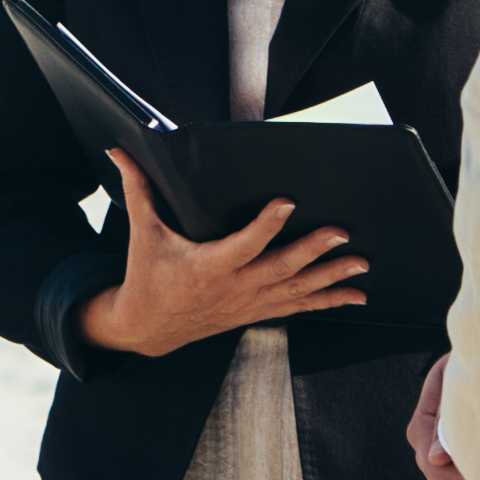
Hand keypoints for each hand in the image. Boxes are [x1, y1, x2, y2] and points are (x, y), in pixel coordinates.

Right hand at [73, 149, 366, 356]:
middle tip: (342, 234)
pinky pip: (297, 307)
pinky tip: (353, 295)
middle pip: (280, 269)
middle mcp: (233, 287)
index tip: (287, 203)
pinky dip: (327, 300)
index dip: (265, 225)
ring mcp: (248, 303)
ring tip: (360, 265)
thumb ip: (138, 190)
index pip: (242, 245)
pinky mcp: (256, 311)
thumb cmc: (148, 276)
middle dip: (313, 252)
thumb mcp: (143, 233)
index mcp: (207, 266)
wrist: (148, 327)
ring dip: (330, 278)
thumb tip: (119, 152)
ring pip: (296, 291)